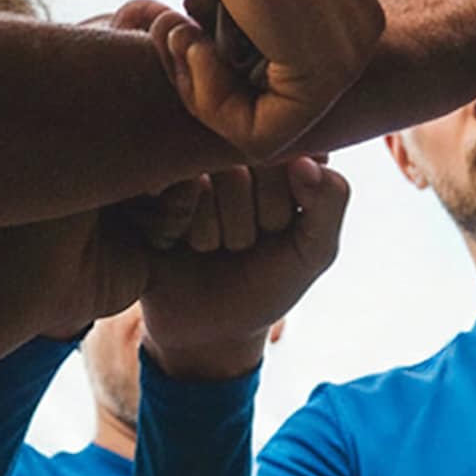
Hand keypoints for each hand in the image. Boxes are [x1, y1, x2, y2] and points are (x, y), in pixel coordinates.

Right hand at [138, 159, 349, 378]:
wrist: (209, 328)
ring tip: (211, 245)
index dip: (281, 210)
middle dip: (244, 225)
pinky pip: (166, 196)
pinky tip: (176, 242)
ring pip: (201, 185)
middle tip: (238, 244)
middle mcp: (225, 146)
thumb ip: (330, 203)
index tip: (276, 231)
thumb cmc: (267, 282)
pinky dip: (178, 231)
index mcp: (272, 148)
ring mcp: (181, 161)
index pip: (281, 157)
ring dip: (211, 234)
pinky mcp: (145, 182)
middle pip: (238, 170)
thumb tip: (304, 162)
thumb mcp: (312, 251)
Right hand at [151, 0, 383, 161]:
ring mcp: (349, 55)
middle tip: (166, 31)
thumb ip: (238, 14)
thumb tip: (208, 53)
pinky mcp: (326, 75)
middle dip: (204, 83)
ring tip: (173, 32)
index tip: (175, 24)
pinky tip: (191, 47)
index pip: (274, 78)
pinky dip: (208, 104)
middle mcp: (358, 32)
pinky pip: (260, 137)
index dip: (212, 70)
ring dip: (198, 89)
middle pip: (271, 106)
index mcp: (344, 6)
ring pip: (264, 128)